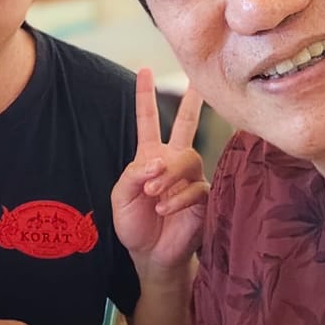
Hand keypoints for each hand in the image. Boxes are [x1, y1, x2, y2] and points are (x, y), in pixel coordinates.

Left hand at [114, 68, 207, 272]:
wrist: (151, 255)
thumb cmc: (134, 224)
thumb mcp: (120, 197)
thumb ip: (133, 174)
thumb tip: (157, 161)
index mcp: (150, 156)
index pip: (148, 120)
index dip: (145, 96)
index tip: (145, 70)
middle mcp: (173, 161)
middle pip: (186, 125)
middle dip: (192, 102)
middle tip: (199, 80)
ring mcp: (191, 178)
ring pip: (187, 158)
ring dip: (168, 174)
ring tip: (153, 194)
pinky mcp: (205, 197)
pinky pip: (196, 187)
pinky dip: (177, 197)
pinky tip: (164, 207)